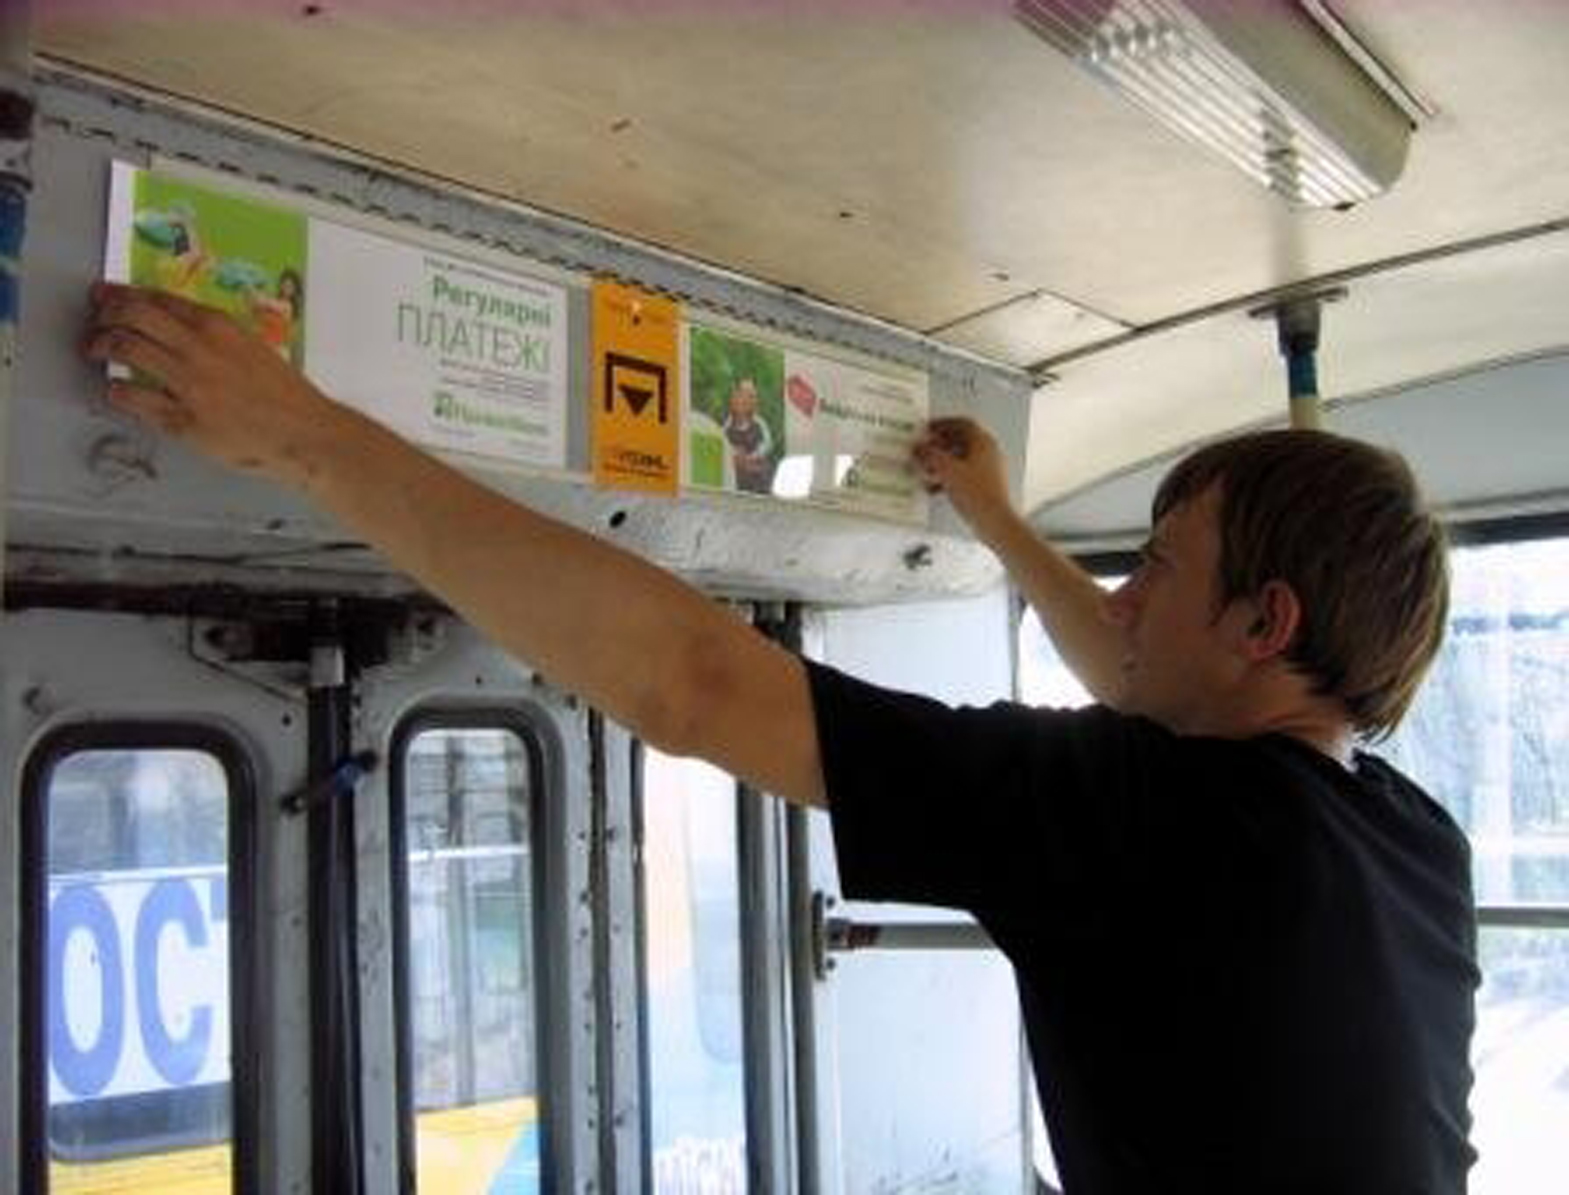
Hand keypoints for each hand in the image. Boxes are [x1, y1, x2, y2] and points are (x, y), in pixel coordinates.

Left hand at [83, 282, 344, 489]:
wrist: (305, 434)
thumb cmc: (286, 396)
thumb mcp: (252, 348)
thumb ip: (215, 337)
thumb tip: (177, 330)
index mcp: (219, 327)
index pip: (157, 298)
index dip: (123, 294)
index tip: (106, 295)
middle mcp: (199, 348)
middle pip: (133, 315)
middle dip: (105, 313)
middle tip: (96, 320)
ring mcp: (189, 384)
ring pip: (126, 349)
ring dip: (101, 344)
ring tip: (95, 348)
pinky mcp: (183, 420)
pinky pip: (134, 398)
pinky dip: (117, 391)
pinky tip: (114, 390)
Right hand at [911, 416, 1015, 537]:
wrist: (994, 521)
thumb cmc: (979, 495)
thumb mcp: (947, 470)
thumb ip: (930, 456)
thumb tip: (920, 448)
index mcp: (983, 442)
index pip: (962, 424)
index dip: (943, 424)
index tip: (929, 428)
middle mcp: (989, 453)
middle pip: (960, 441)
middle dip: (939, 445)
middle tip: (924, 449)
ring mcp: (989, 470)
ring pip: (961, 459)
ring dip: (942, 463)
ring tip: (926, 469)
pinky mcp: (986, 485)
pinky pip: (964, 475)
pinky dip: (949, 477)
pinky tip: (935, 487)